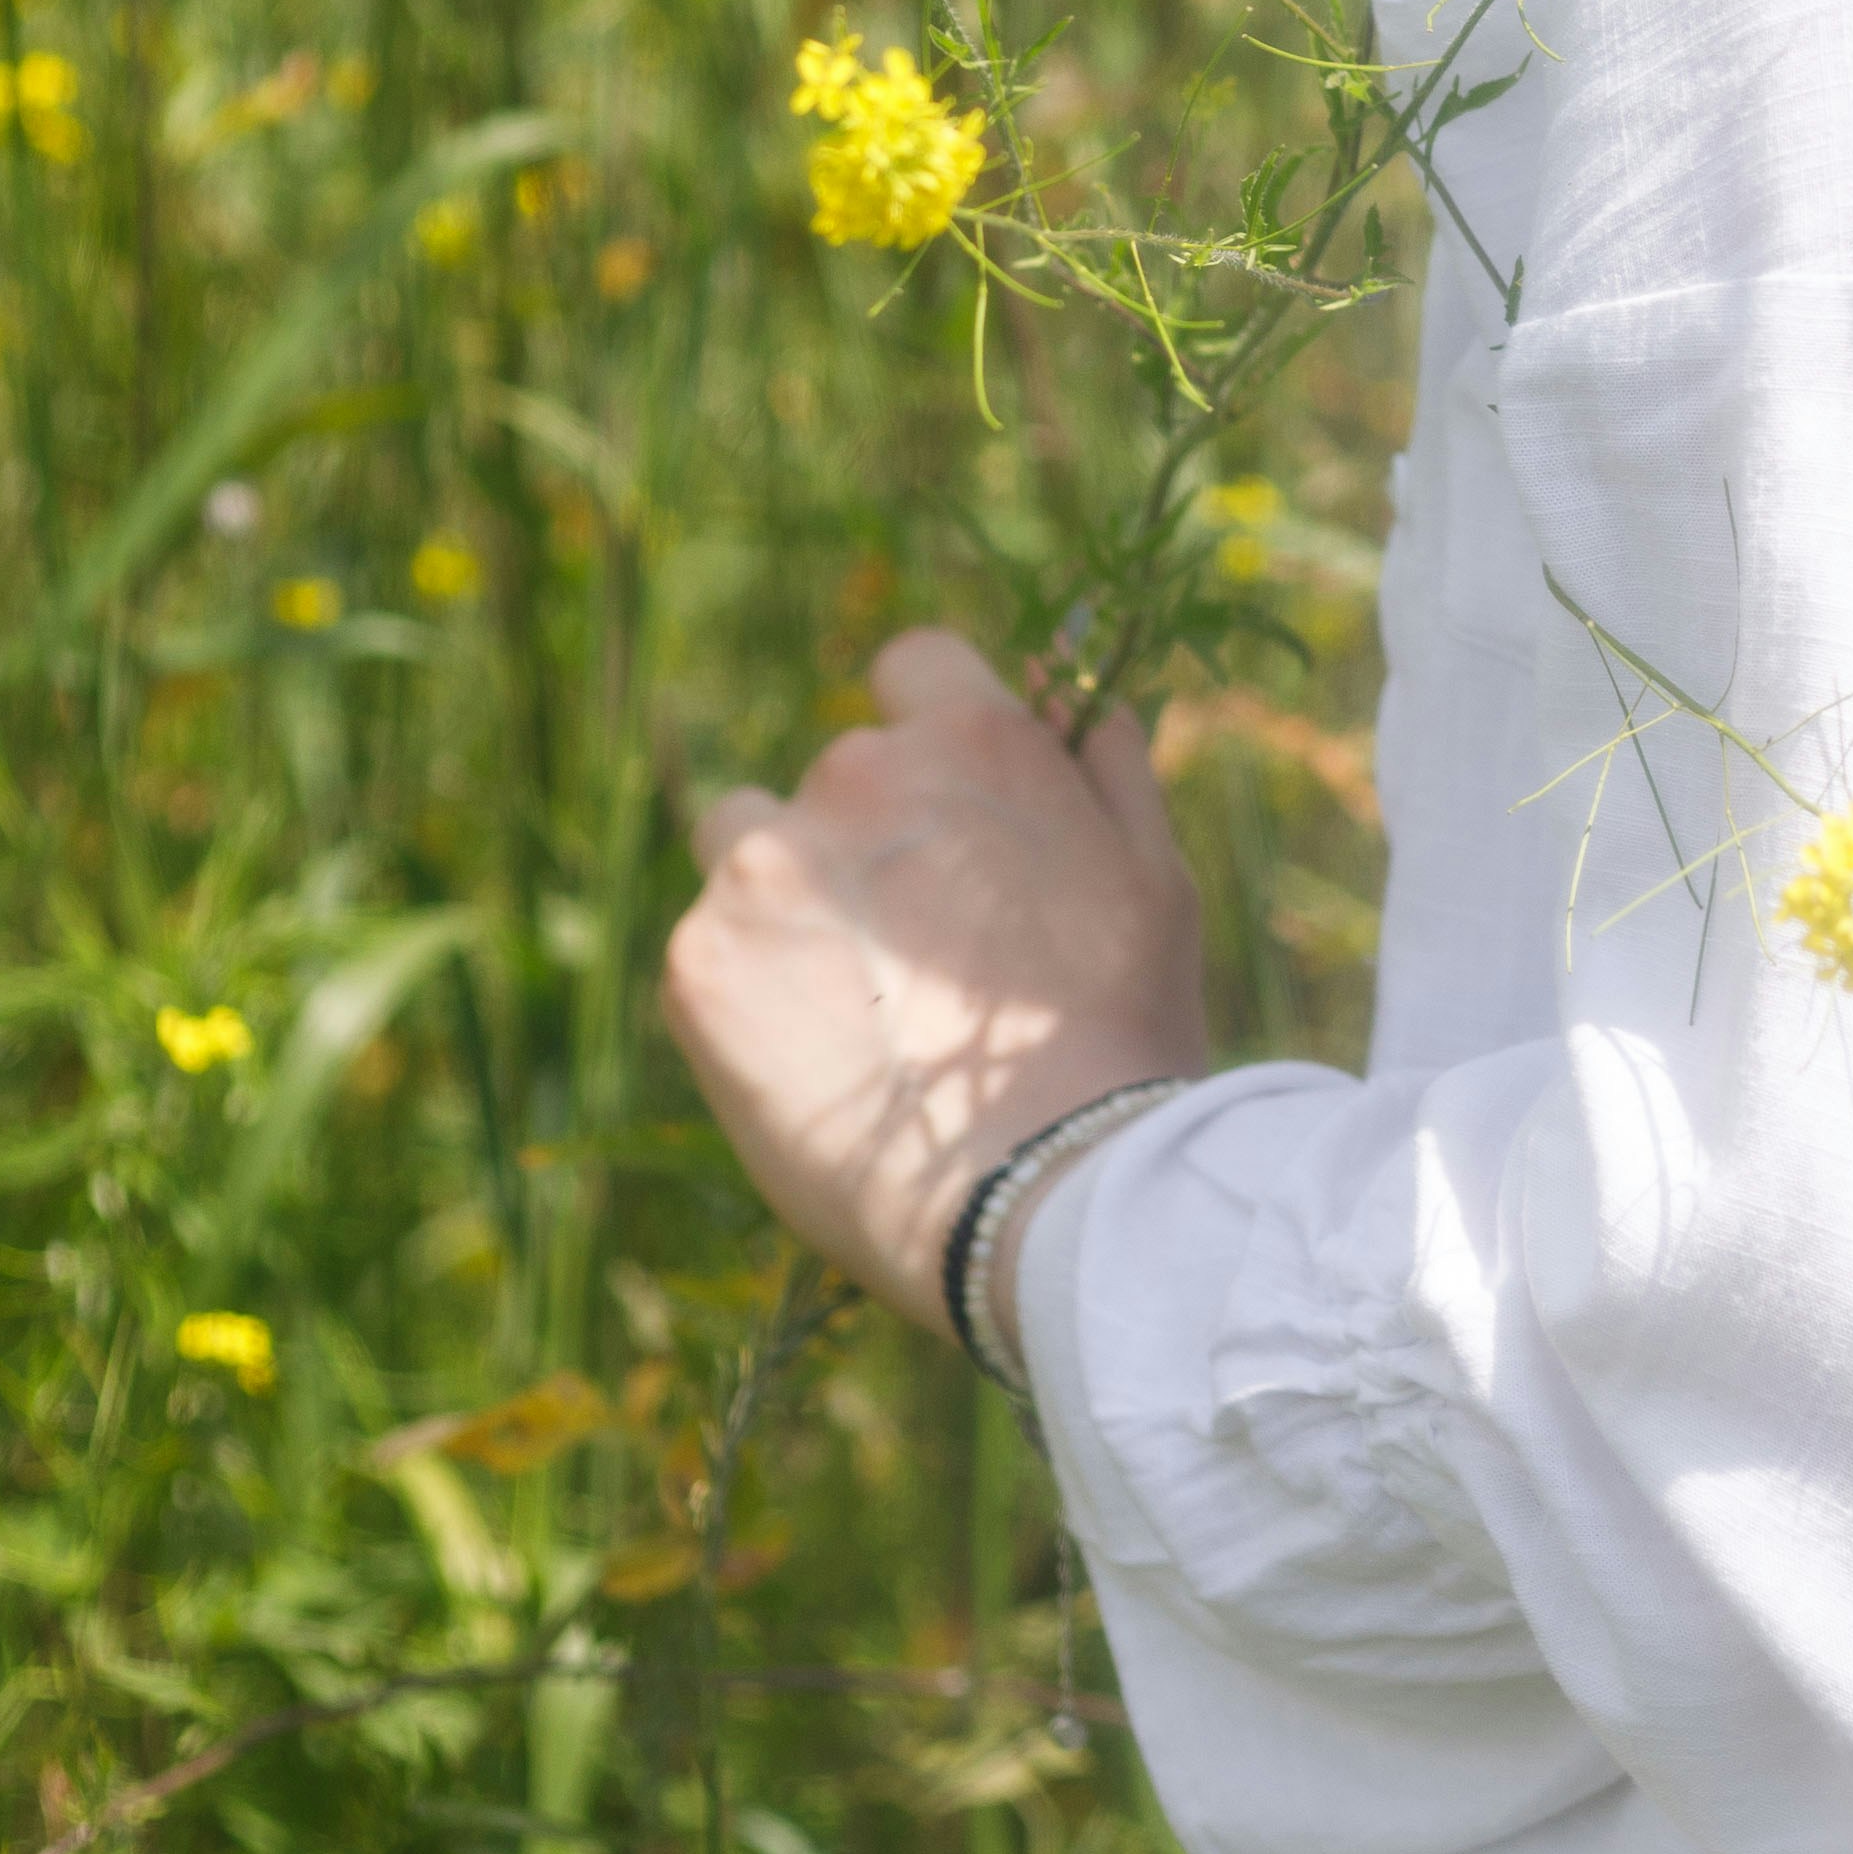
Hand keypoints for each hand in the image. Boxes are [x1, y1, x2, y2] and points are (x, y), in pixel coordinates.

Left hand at [661, 629, 1209, 1330]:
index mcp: (970, 737)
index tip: (937, 811)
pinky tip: (817, 1069)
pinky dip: (746, 999)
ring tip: (851, 1016)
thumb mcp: (1154, 877)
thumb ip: (1105, 765)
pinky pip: (710, 953)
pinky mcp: (698, 962)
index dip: (925, 735)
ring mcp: (764, 866)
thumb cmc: (1123, 1034)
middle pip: (829, 778)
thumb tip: (1074, 688)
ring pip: (745, 849)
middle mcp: (854, 774)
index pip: (911, 665)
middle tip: (916, 965)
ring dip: (783, 903)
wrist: (1038, 1188)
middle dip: (863, 846)